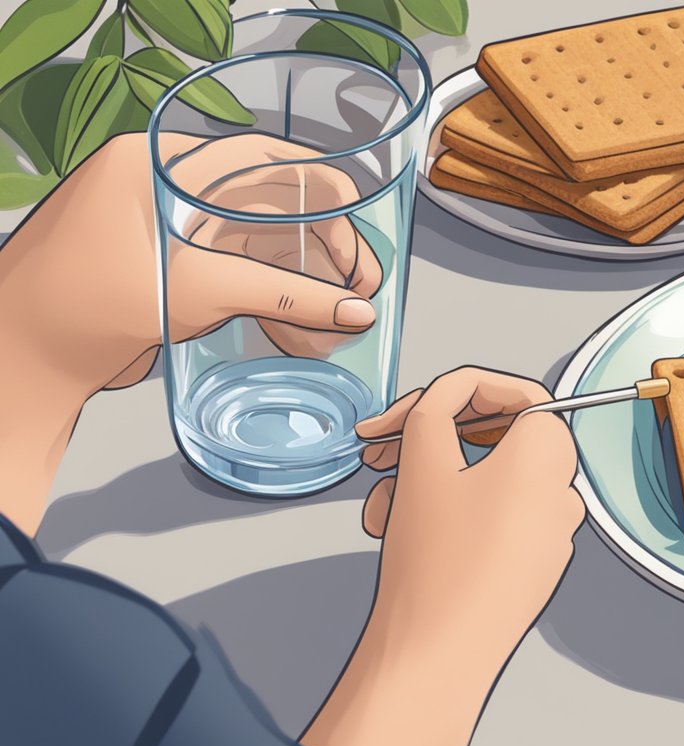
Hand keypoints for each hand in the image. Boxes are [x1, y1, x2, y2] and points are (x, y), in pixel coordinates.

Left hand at [0, 131, 380, 395]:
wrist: (24, 365)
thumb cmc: (78, 307)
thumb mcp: (196, 289)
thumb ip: (282, 294)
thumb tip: (354, 308)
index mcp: (158, 164)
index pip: (260, 157)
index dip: (322, 187)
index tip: (363, 220)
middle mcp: (165, 188)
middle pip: (267, 202)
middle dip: (322, 242)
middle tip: (362, 282)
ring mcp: (169, 231)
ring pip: (258, 241)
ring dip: (303, 274)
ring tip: (343, 309)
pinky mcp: (172, 271)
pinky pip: (238, 271)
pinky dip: (273, 294)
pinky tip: (304, 325)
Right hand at [302, 368, 584, 745]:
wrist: (438, 653)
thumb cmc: (438, 565)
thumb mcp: (423, 461)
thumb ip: (434, 407)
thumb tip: (442, 396)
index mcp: (549, 456)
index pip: (518, 393)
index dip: (460, 391)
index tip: (417, 407)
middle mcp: (560, 491)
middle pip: (496, 437)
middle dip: (431, 439)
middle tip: (383, 448)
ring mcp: (548, 532)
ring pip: (483, 481)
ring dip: (427, 480)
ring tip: (383, 506)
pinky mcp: (529, 564)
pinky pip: (490, 518)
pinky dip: (447, 513)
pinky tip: (402, 532)